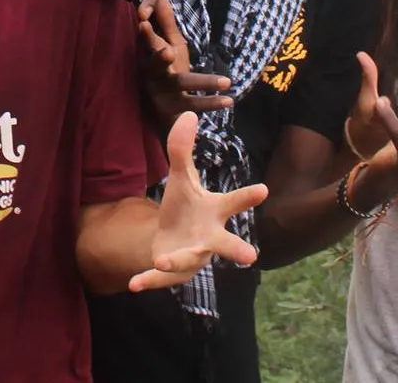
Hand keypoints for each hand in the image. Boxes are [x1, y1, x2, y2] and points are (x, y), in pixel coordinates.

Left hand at [130, 113, 266, 292]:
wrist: (168, 240)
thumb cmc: (184, 208)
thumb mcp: (181, 177)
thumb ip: (181, 149)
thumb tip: (187, 114)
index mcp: (214, 212)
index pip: (234, 202)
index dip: (248, 197)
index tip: (263, 190)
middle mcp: (209, 237)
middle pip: (226, 243)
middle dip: (237, 250)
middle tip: (250, 256)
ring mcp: (192, 256)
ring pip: (190, 261)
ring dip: (178, 261)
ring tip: (165, 261)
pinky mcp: (172, 271)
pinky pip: (160, 278)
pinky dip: (148, 280)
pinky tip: (134, 283)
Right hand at [134, 0, 234, 121]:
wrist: (160, 114)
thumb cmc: (165, 71)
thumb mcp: (167, 46)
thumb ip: (166, 23)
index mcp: (150, 58)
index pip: (147, 43)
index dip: (145, 34)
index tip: (142, 22)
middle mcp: (153, 76)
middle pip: (156, 66)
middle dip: (159, 58)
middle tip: (168, 51)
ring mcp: (164, 95)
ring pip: (183, 86)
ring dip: (203, 82)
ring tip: (227, 80)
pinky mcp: (175, 111)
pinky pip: (196, 106)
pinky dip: (212, 104)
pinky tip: (230, 100)